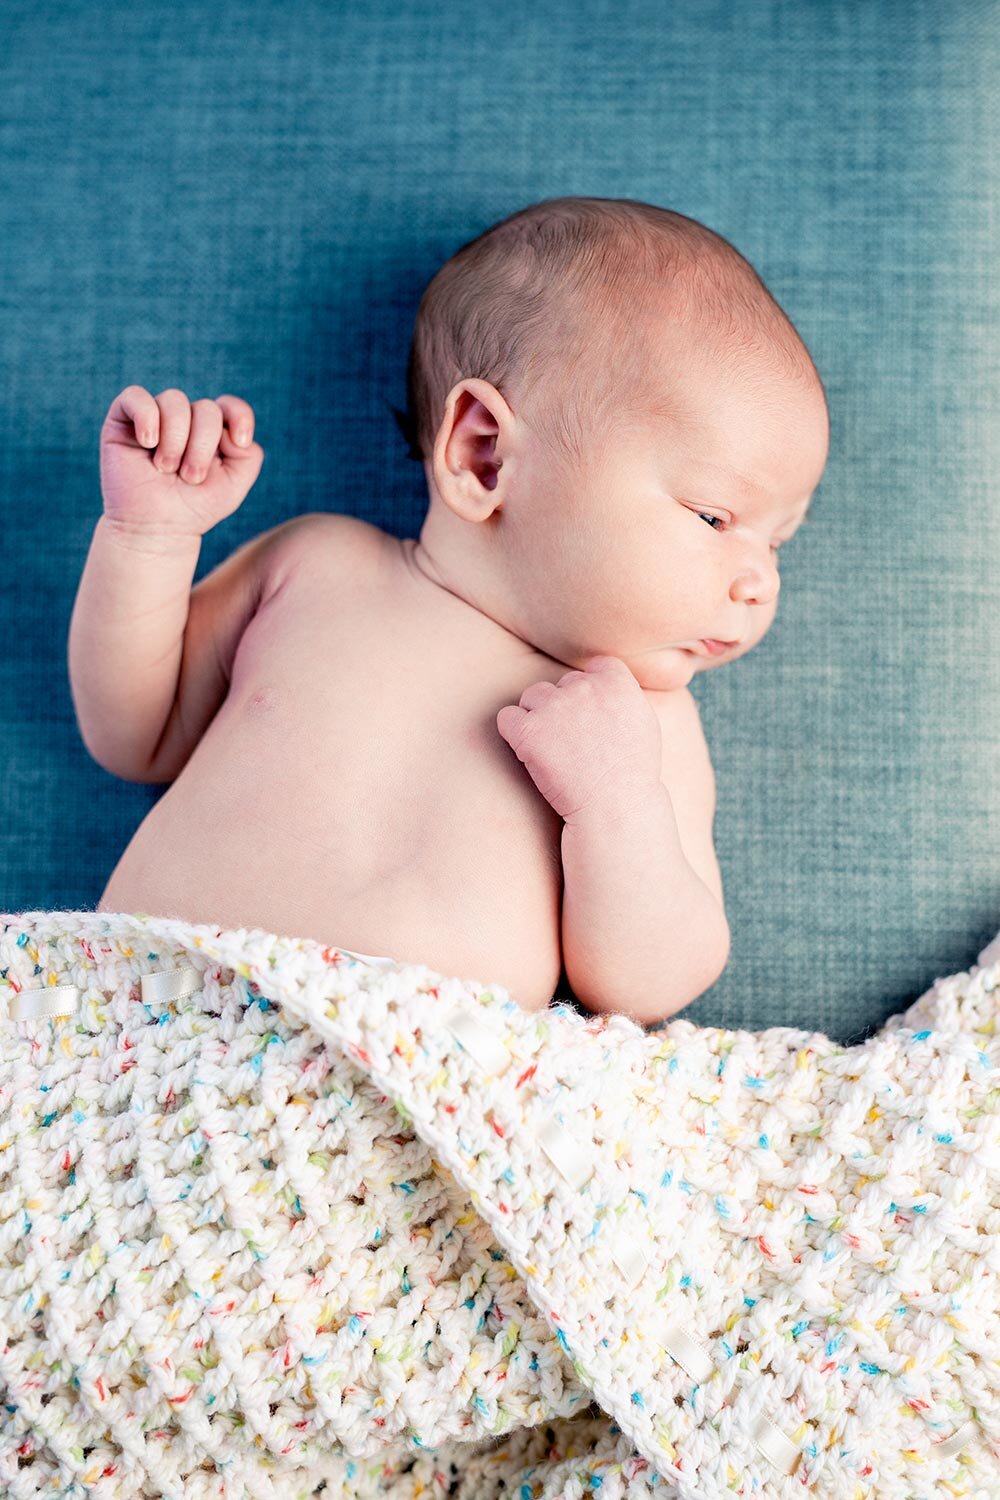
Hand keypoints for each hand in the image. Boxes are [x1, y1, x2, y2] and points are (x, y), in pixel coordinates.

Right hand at [100, 385, 263, 539]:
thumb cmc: (193, 508)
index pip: (229, 406)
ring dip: (176, 439)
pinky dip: (147, 418)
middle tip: (190, 477)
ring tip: (166, 469)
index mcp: (211, 432)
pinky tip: (147, 443)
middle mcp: (184, 420)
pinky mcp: (122, 420)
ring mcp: (154, 417)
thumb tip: (228, 429)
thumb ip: (250, 455)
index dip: (240, 416)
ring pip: (175, 400)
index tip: (240, 443)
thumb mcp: (234, 486)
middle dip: (202, 446)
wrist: (155, 529)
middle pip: (206, 409)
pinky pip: (136, 396)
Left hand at [496, 655, 662, 822]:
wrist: (614, 808)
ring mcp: (554, 707)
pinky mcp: (528, 730)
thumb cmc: (632, 773)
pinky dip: (514, 733)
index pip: (595, 666)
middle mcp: (584, 688)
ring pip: (533, 697)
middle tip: (574, 743)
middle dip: (564, 707)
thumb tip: (603, 681)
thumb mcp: (643, 723)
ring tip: (554, 750)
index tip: (593, 715)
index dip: (591, 689)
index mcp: (616, 682)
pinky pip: (507, 718)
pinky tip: (530, 753)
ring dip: (538, 717)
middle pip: (562, 684)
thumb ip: (623, 696)